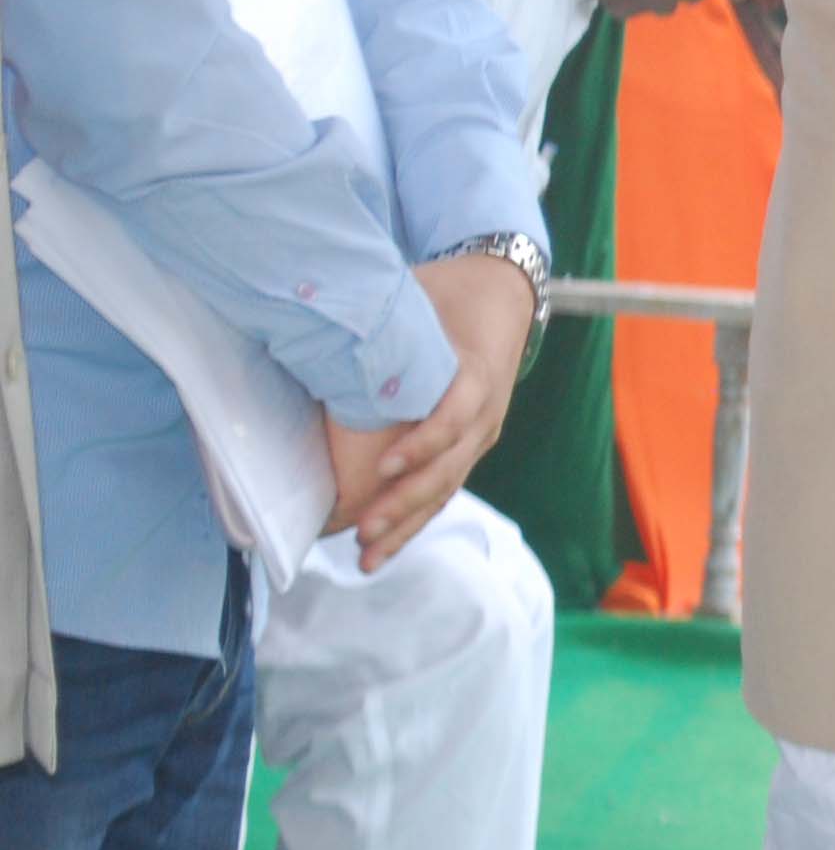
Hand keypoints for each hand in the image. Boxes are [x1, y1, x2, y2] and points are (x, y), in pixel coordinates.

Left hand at [334, 254, 534, 567]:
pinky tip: (381, 551)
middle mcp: (484, 414)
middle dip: (407, 502)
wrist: (502, 296)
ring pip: (445, 489)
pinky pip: (442, 492)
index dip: (425, 442)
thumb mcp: (419, 292)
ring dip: (407, 525)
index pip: (456, 416)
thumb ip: (380, 315)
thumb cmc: (450, 294)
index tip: (387, 465)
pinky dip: (413, 523)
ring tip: (367, 556)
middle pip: (449, 468)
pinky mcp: (466, 449)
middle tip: (364, 529)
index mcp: (476, 375)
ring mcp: (478, 436)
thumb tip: (317, 321)